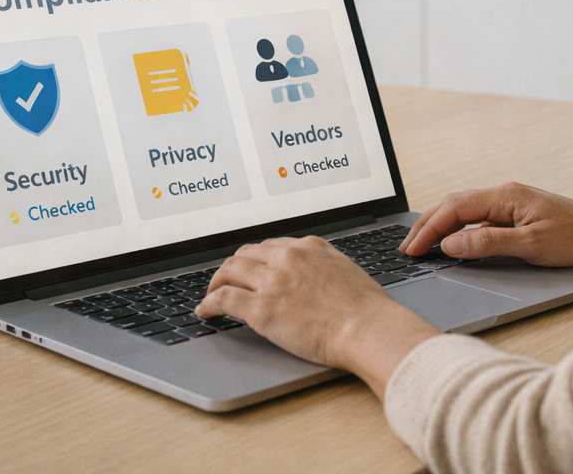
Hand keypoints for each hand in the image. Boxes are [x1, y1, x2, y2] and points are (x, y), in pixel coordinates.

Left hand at [196, 236, 438, 398]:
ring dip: (216, 282)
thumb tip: (315, 275)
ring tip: (211, 294)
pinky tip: (205, 311)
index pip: (271, 246)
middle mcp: (287, 258)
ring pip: (229, 271)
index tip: (250, 268)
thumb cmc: (365, 308)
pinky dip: (209, 303)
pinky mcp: (261, 308)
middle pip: (245, 255)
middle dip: (232, 267)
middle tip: (226, 280)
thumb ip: (324, 265)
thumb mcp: (346, 270)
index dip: (255, 258)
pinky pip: (223, 298)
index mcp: (309, 247)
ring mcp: (272, 281)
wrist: (367, 327)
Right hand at [400, 182, 572, 266]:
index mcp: (505, 196)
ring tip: (421, 247)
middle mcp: (504, 195)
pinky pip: (478, 219)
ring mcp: (510, 204)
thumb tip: (452, 245)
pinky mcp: (516, 215)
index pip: (455, 209)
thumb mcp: (531, 245)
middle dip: (427, 226)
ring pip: (464, 211)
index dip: (430, 230)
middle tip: (407, 250)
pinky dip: (458, 231)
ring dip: (440, 227)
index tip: (413, 250)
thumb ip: (489, 243)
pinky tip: (452, 245)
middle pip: (453, 205)